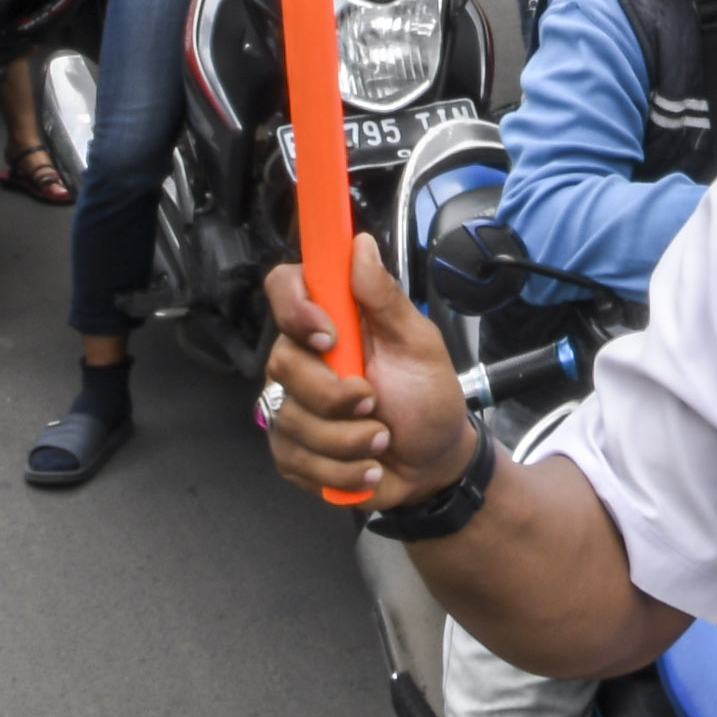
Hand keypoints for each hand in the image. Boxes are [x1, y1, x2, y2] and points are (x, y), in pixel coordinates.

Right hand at [262, 233, 474, 506]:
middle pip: (283, 364)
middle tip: (376, 405)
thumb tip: (360, 245)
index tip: (329, 337)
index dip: (295, 308)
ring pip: (291, 420)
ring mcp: (291, 405)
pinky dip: (340, 471)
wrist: (433, 464)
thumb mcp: (418, 343)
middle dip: (336, 396)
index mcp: (332, 321)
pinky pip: (296, 460)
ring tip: (381, 440)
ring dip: (348, 440)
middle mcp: (303, 358)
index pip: (283, 288)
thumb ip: (385, 297)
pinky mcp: (290, 450)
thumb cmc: (428, 397)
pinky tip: (366, 467)